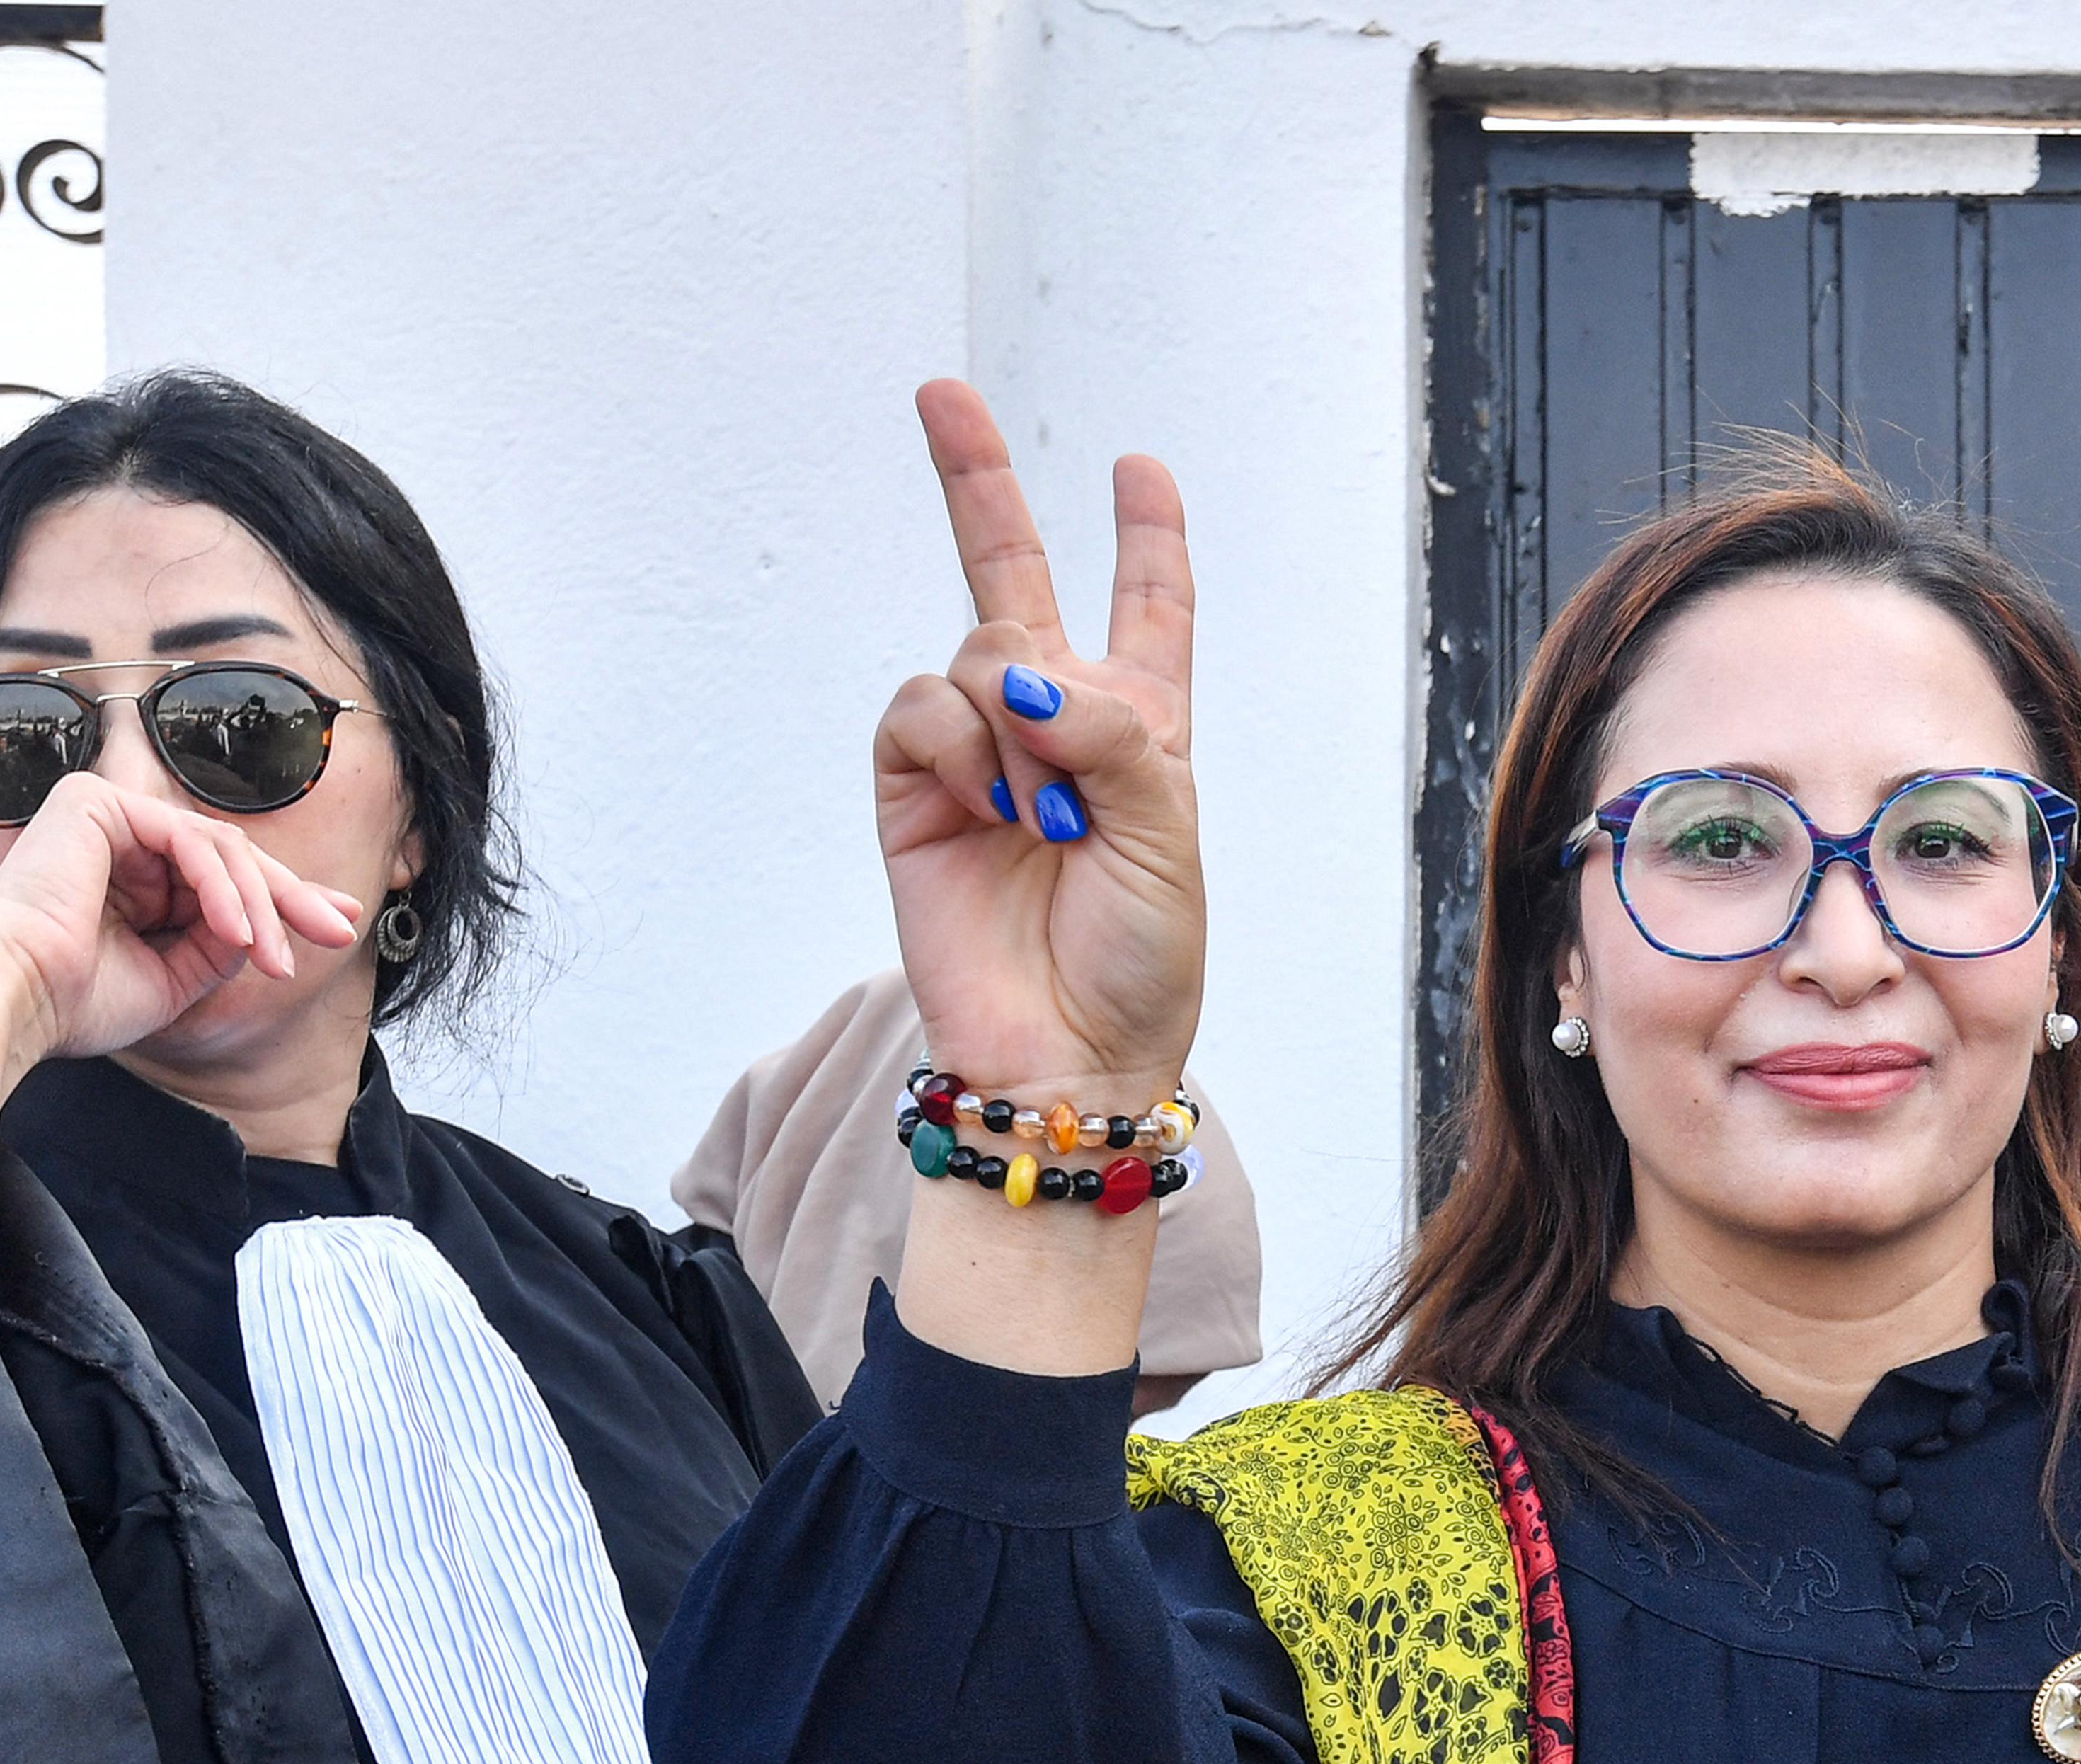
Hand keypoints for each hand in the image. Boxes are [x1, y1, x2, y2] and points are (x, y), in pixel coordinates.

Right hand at [0, 771, 359, 1074]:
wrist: (20, 1003)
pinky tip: (240, 934)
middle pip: (228, 855)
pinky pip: (188, 840)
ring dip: (260, 906)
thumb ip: (222, 943)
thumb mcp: (177, 976)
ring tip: (275, 958)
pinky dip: (223, 889)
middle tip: (338, 930)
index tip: (339, 924)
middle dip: (291, 895)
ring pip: (218, 848)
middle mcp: (116, 838)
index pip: (221, 874)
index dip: (285, 897)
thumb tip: (269, 928)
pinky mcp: (94, 802)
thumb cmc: (80, 1001)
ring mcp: (105, 814)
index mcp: (130, 876)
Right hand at [878, 379, 1201, 1106]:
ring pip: (978, 652)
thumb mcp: (1167, 838)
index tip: (1138, 466)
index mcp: (1140, 732)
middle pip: (1012, 576)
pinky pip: (920, 711)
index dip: (1145, 538)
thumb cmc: (1140, 959)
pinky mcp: (912, 789)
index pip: (1146, 611)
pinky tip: (988, 808)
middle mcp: (1054, 724)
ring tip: (1043, 823)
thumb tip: (1029, 670)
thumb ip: (1112, 737)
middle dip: (976, 481)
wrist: (1066, 1053)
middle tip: (940, 393)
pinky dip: (958, 748)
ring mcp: (979, 752)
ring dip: (1015, 725)